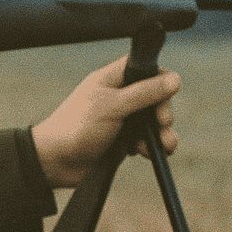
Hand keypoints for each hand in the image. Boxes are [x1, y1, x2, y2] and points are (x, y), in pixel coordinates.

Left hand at [30, 54, 180, 188]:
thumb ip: (145, 93)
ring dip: (162, 133)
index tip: (168, 93)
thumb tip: (175, 79)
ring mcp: (120, 119)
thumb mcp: (113, 106)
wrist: (55, 162)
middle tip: (162, 123)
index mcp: (112, 79)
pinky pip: (144, 140)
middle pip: (154, 97)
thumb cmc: (78, 127)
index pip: (144, 68)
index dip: (160, 78)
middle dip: (163, 111)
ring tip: (165, 145)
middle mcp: (118, 96)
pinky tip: (147, 154)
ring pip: (152, 121)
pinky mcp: (121, 140)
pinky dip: (150, 147)